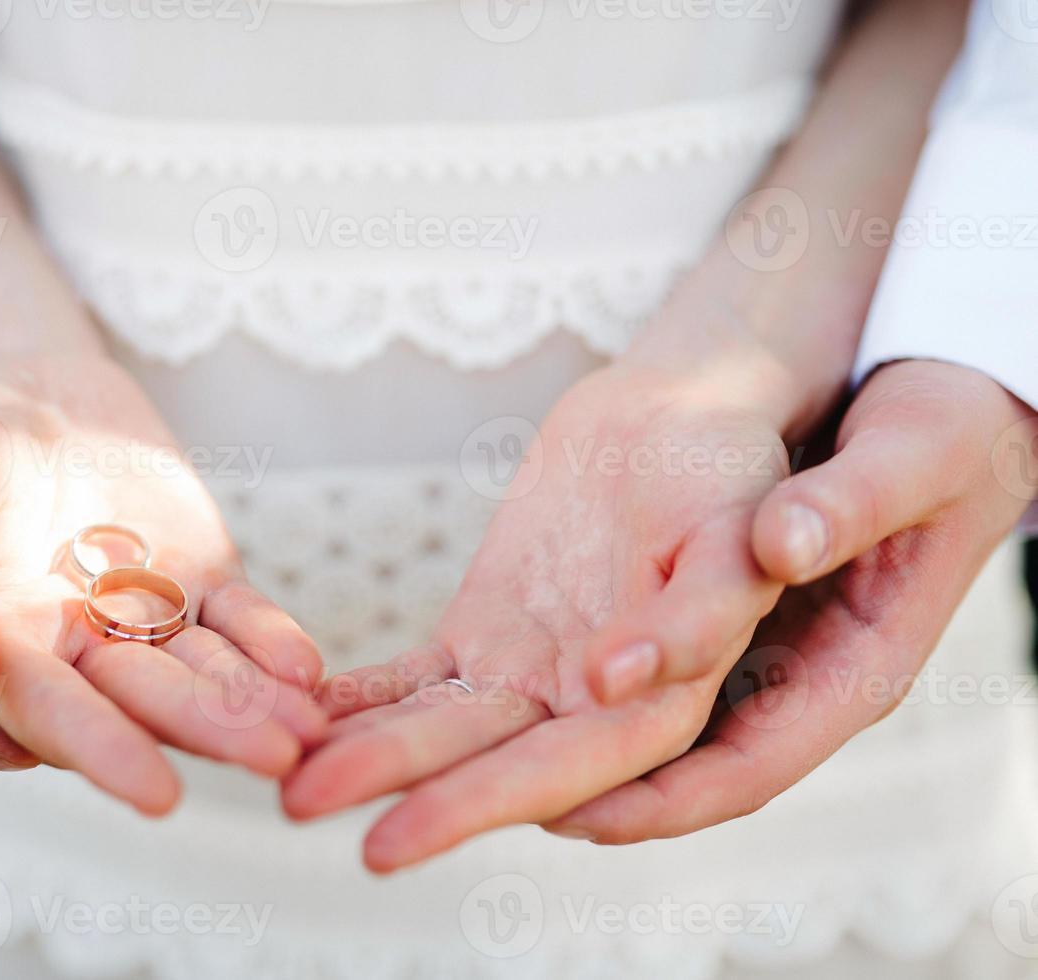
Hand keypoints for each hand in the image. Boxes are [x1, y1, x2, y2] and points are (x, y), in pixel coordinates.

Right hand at [0, 350, 325, 814]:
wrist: (23, 380)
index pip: (50, 709)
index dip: (101, 749)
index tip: (159, 793)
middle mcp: (72, 649)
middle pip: (142, 701)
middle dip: (206, 732)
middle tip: (276, 763)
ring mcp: (139, 617)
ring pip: (201, 671)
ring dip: (256, 704)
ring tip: (314, 734)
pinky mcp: (194, 581)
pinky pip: (238, 620)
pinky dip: (271, 642)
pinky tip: (308, 670)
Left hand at [282, 357, 791, 869]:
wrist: (680, 415)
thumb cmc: (728, 471)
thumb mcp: (737, 533)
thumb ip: (697, 615)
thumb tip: (619, 683)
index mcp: (662, 703)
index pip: (566, 772)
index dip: (485, 801)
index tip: (401, 827)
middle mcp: (588, 708)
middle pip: (485, 761)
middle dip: (397, 788)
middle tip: (298, 804)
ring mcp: (529, 674)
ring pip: (438, 727)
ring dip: (358, 751)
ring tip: (278, 777)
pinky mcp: (486, 634)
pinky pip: (415, 681)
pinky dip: (357, 700)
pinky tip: (297, 712)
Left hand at [545, 359, 1037, 841]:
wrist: (951, 405)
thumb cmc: (946, 433)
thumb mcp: (913, 457)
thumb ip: (850, 502)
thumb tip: (780, 543)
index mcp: (854, 670)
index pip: (748, 770)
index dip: (660, 802)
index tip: (575, 814)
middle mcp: (799, 677)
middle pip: (687, 765)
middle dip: (598, 790)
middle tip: (498, 804)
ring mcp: (762, 650)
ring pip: (661, 725)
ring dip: (582, 745)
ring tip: (488, 760)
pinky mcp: (730, 613)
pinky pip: (652, 667)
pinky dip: (593, 681)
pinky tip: (519, 676)